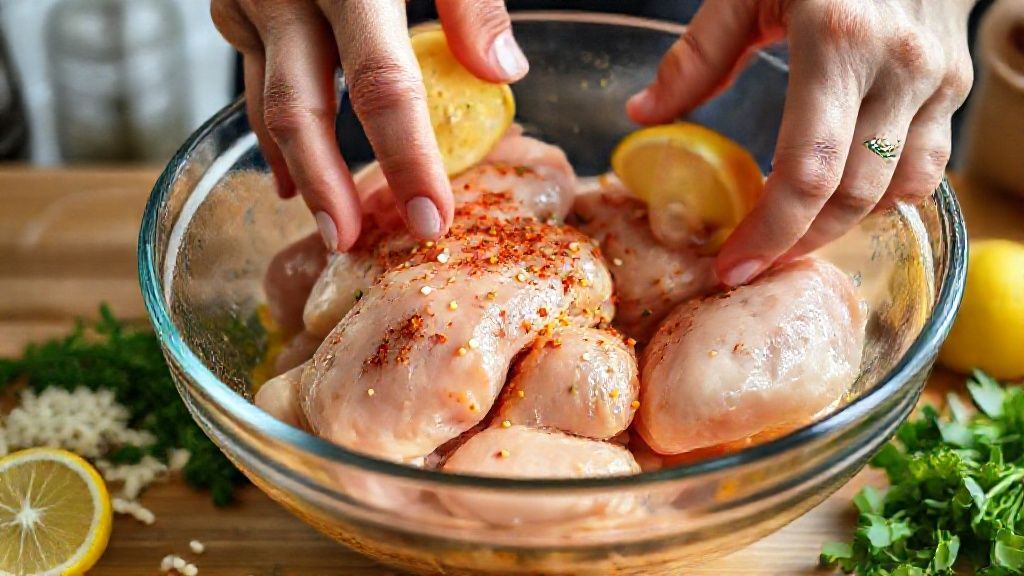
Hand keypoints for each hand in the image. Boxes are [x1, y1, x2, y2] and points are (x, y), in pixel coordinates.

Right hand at [211, 0, 526, 249]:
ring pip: (266, 99)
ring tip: (325, 220)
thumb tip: (502, 72)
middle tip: (351, 243)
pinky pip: (250, 72)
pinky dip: (272, 124)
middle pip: (301, 108)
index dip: (408, 160)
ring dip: (295, 166)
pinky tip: (287, 162)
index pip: (383, 86)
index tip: (431, 220)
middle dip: (328, 186)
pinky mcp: (231, 0)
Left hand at [628, 0, 974, 285]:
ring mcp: (936, 78)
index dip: (768, 234)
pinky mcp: (955, 84)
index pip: (807, 171)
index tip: (731, 268)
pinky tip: (839, 197)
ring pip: (897, 192)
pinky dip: (882, 196)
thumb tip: (644, 114)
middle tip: (751, 266)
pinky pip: (926, 167)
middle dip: (797, 245)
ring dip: (841, 226)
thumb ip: (697, 55)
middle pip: (852, 195)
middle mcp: (898, 66)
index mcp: (837, 40)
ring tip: (790, 235)